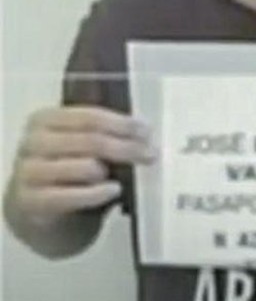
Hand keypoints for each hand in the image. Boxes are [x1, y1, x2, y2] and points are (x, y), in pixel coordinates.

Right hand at [10, 106, 152, 226]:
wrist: (36, 213)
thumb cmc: (64, 173)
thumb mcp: (79, 148)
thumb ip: (102, 136)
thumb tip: (144, 136)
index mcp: (45, 120)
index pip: (91, 117)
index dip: (124, 125)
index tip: (148, 133)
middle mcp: (32, 142)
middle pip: (92, 140)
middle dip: (127, 147)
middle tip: (151, 155)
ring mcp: (28, 172)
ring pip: (85, 167)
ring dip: (108, 171)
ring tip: (117, 177)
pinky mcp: (30, 201)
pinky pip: (74, 196)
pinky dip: (99, 193)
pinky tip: (114, 190)